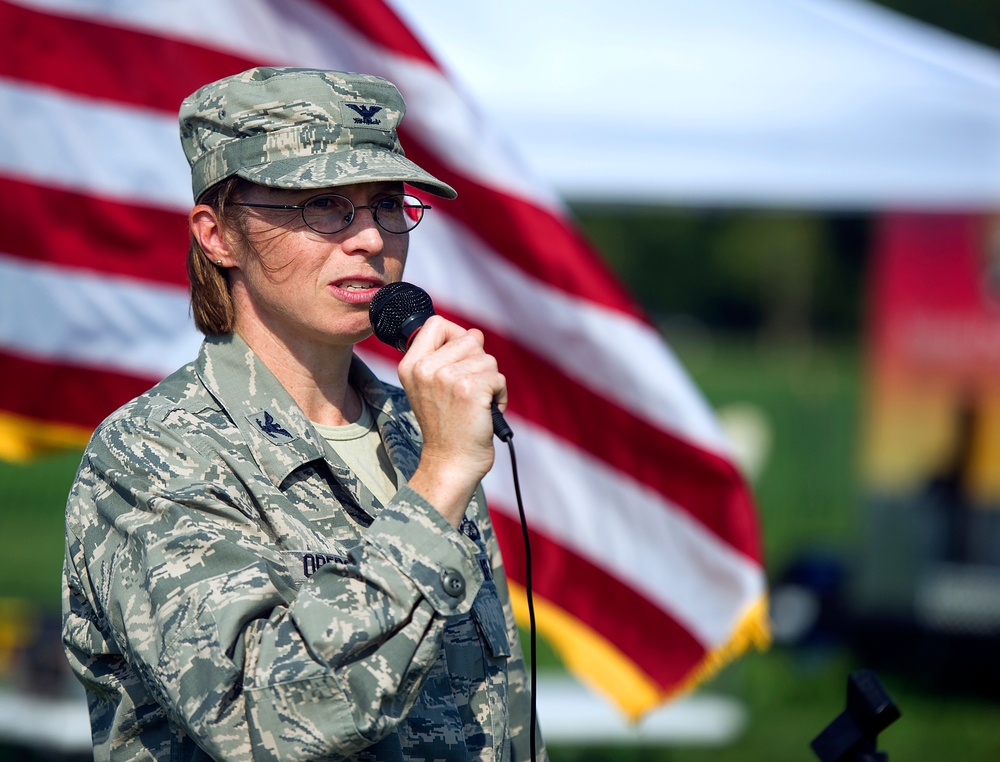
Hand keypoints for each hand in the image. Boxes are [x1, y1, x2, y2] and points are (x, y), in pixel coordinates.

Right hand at [397, 315, 506, 526]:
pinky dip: (500, 396)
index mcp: (411, 365)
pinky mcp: (469, 389)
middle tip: (467, 393)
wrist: (450, 463)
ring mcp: (446, 378)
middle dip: (478, 364)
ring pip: (487, 359)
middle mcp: (425, 368)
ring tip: (476, 405)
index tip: (459, 360)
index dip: (455, 336)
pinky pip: (498, 378)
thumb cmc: (447, 426)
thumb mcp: (438, 387)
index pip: (436, 323)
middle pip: (469, 339)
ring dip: (490, 383)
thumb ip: (453, 356)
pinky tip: (486, 413)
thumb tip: (476, 333)